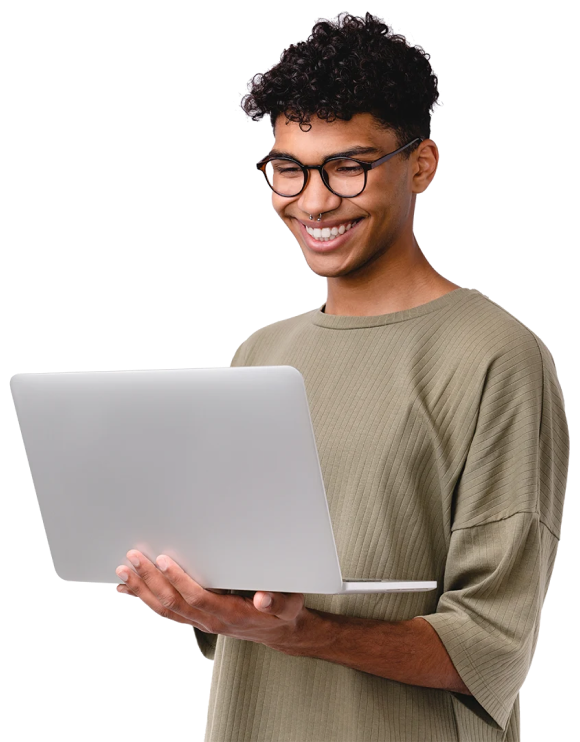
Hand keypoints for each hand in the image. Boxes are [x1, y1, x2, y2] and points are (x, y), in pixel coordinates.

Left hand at [115, 550, 307, 651]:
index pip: (197, 597)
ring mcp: (202, 622)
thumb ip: (277, 601)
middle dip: (151, 580)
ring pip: (166, 609)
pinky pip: (167, 612)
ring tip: (125, 572)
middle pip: (174, 602)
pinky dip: (146, 600)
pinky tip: (132, 590)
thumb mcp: (288, 604)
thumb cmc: (281, 612)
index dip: (178, 579)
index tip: (164, 560)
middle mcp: (212, 620)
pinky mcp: (197, 619)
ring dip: (143, 590)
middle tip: (134, 560)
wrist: (278, 630)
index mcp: (231, 613)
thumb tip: (263, 598)